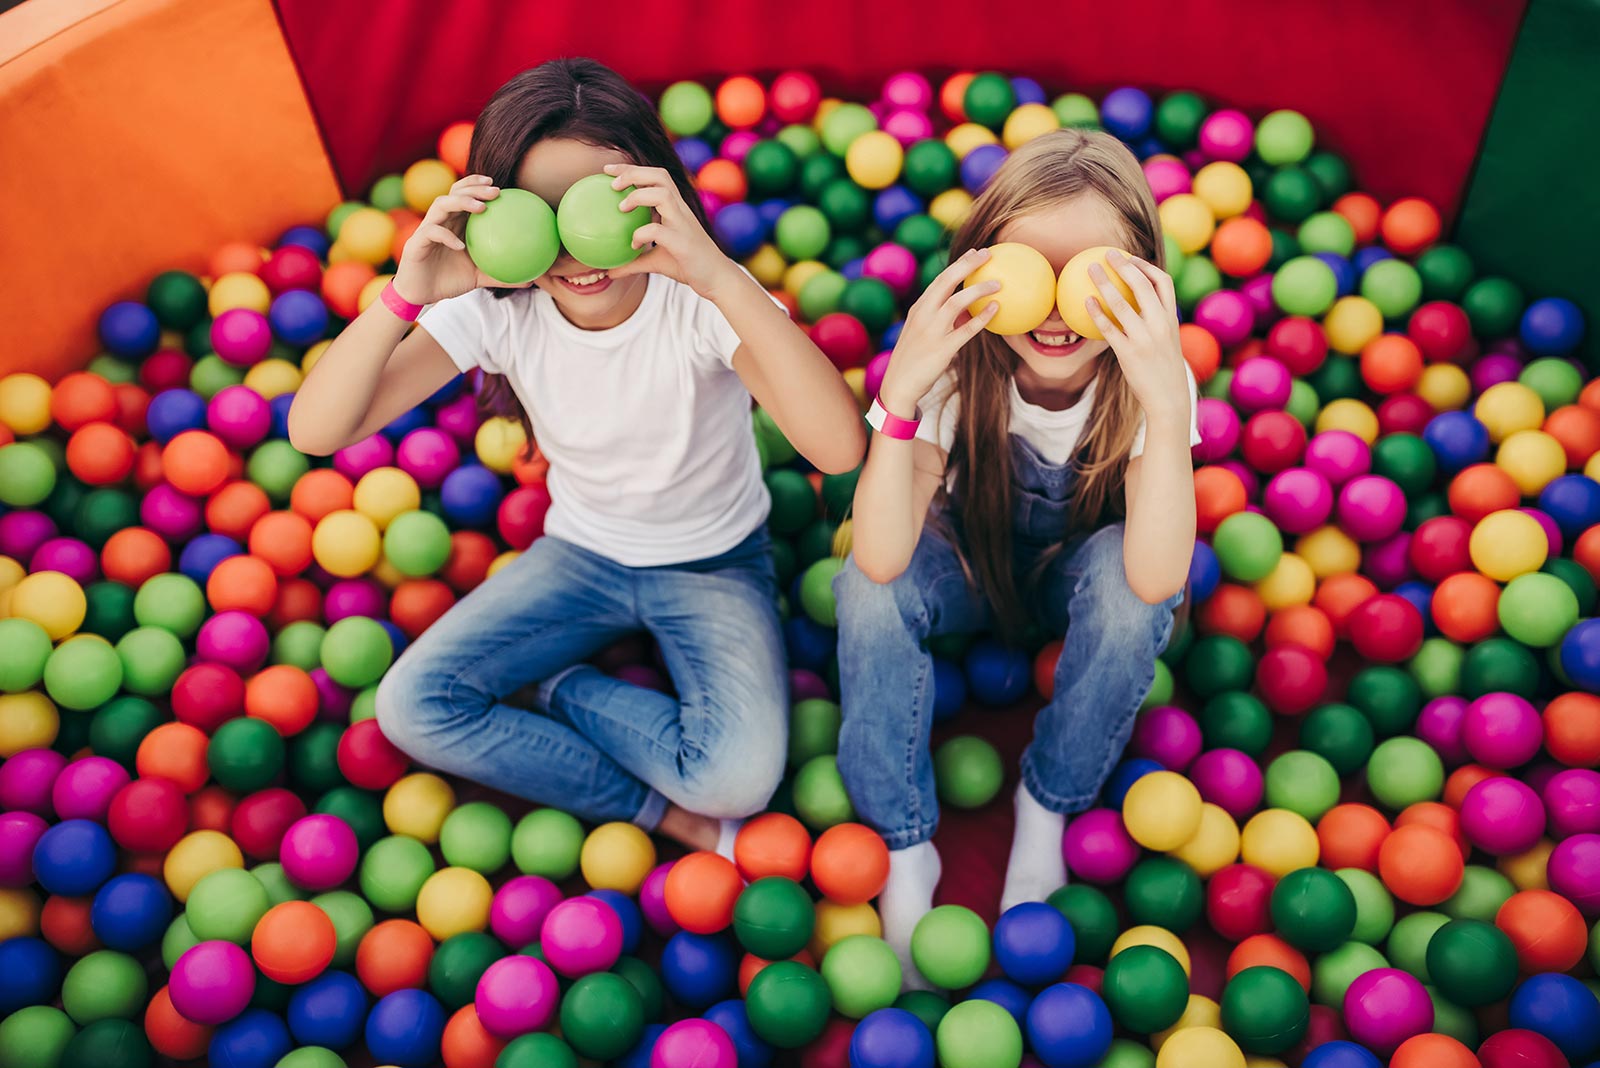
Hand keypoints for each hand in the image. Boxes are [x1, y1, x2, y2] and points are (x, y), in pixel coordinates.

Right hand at [391, 175, 533, 304]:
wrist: (421, 294)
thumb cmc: (449, 281)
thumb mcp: (479, 278)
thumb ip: (502, 275)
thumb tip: (531, 281)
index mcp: (454, 223)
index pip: (464, 195)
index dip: (477, 185)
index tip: (498, 186)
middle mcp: (440, 221)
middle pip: (455, 193)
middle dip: (474, 188)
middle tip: (496, 191)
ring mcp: (427, 229)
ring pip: (441, 205)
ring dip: (461, 202)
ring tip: (481, 208)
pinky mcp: (416, 242)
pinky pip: (432, 232)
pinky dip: (446, 236)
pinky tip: (461, 246)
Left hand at [603, 164, 736, 299]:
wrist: (718, 279)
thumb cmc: (690, 266)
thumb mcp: (656, 262)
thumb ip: (633, 262)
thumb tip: (610, 271)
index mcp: (676, 209)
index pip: (655, 177)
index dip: (631, 169)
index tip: (608, 171)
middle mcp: (681, 210)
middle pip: (660, 176)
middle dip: (633, 173)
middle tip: (611, 183)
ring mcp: (683, 224)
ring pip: (663, 194)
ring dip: (638, 196)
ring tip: (621, 207)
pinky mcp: (683, 243)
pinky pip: (658, 231)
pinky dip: (642, 234)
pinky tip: (633, 245)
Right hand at [876, 247, 998, 415]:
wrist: (899, 385)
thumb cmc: (913, 358)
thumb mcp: (921, 331)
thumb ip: (939, 317)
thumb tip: (968, 308)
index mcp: (919, 308)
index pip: (940, 279)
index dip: (959, 263)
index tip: (975, 252)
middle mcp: (924, 315)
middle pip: (947, 281)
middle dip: (968, 264)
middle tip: (988, 254)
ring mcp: (932, 331)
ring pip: (957, 302)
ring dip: (979, 289)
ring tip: (999, 284)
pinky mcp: (942, 349)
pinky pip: (966, 330)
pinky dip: (982, 317)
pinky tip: (996, 309)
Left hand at [1084, 251, 1189, 421]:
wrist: (1169, 400)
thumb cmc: (1164, 370)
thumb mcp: (1168, 341)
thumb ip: (1156, 322)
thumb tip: (1137, 305)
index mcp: (1171, 319)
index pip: (1163, 282)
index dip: (1146, 266)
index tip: (1131, 258)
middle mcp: (1160, 325)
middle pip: (1142, 286)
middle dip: (1124, 265)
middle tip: (1106, 254)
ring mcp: (1144, 339)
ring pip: (1122, 304)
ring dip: (1104, 283)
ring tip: (1090, 270)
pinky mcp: (1128, 353)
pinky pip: (1108, 328)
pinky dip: (1096, 312)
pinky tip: (1085, 302)